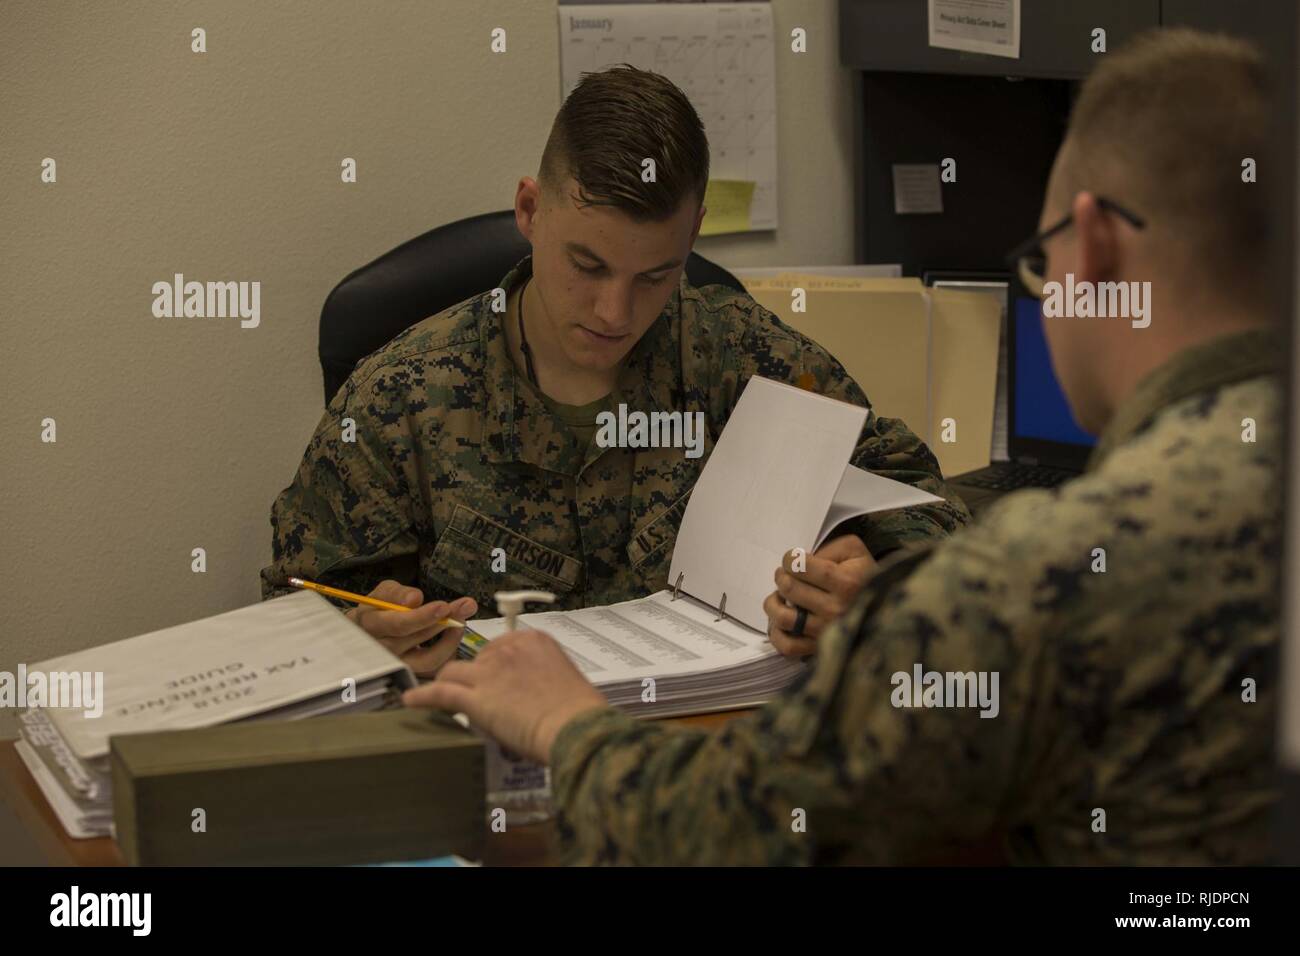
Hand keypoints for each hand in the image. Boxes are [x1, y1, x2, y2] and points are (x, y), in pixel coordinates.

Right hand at [344, 580, 476, 677]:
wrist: (368, 633)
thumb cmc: (378, 609)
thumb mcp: (383, 594)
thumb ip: (397, 593)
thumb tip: (415, 599)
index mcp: (371, 626)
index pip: (398, 625)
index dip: (422, 617)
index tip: (444, 606)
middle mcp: (382, 650)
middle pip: (416, 641)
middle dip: (444, 622)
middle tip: (466, 606)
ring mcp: (396, 666)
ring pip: (428, 660)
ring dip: (450, 640)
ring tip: (461, 621)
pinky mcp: (411, 674)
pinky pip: (435, 668)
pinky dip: (448, 652)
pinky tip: (455, 635)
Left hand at [402, 629, 607, 764]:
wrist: (575, 727)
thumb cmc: (578, 712)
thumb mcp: (564, 680)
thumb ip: (542, 678)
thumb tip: (530, 694)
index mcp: (534, 641)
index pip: (501, 647)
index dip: (495, 666)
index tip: (494, 679)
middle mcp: (508, 650)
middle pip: (476, 660)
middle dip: (475, 678)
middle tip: (480, 697)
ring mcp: (489, 672)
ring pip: (454, 672)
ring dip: (448, 684)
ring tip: (439, 696)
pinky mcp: (475, 698)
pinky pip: (439, 693)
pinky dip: (422, 697)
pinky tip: (411, 700)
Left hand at [762, 535, 876, 656]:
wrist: (884, 606)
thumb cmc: (863, 575)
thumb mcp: (854, 550)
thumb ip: (828, 548)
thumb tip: (801, 562)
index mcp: (846, 583)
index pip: (800, 566)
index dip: (789, 559)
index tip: (792, 559)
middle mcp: (835, 609)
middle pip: (789, 588)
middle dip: (781, 576)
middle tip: (785, 575)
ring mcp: (826, 631)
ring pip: (783, 617)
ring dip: (773, 603)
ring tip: (780, 597)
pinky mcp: (818, 649)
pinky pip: (787, 646)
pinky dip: (776, 633)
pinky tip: (780, 621)